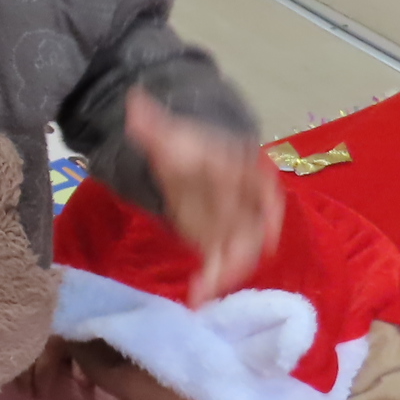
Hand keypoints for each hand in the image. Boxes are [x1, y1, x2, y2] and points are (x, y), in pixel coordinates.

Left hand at [124, 89, 284, 303]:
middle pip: (255, 227)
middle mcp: (245, 200)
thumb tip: (132, 102)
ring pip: (241, 250)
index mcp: (242, 169)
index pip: (261, 187)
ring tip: (205, 292)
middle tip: (226, 270)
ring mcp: (234, 224)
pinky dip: (212, 280)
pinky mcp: (218, 242)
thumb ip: (151, 124)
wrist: (189, 157)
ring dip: (226, 271)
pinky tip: (196, 297)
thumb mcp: (167, 133)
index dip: (268, 207)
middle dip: (244, 250)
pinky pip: (221, 263)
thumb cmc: (186, 145)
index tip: (267, 228)